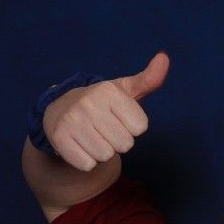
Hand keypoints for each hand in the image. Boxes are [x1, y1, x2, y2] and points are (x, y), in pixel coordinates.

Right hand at [41, 53, 169, 170]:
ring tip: (92, 135)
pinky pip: (88, 165)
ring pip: (106, 156)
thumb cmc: (102, 104)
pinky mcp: (59, 139)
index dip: (132, 127)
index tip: (118, 117)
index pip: (140, 128)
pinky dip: (86, 161)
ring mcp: (71, 120)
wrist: (60, 112)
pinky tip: (80, 144)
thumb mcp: (125, 90)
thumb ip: (148, 79)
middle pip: (125, 144)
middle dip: (118, 141)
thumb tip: (164, 57)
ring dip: (102, 151)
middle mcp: (88, 103)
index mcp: (108, 91)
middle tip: (104, 128)